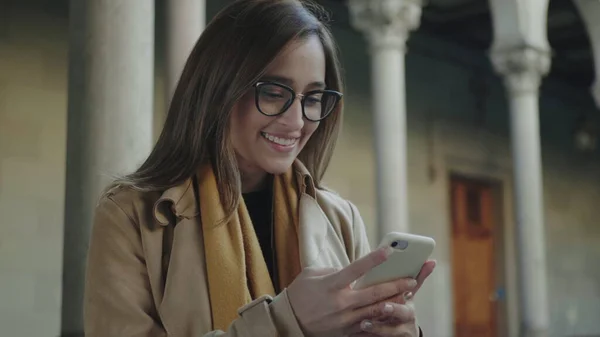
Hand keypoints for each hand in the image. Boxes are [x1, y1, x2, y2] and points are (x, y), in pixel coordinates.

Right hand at [286, 247, 418, 336]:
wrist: (289, 322)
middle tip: (411, 279)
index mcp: (331, 285)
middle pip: (374, 293)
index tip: (388, 250)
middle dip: (395, 285)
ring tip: (408, 295)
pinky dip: (383, 318)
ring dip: (394, 303)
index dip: (373, 259)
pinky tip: (394, 312)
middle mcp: (340, 303)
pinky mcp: (346, 332)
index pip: (356, 269)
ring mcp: (345, 320)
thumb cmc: (300, 293)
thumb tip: (352, 270)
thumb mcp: (311, 274)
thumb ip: (334, 271)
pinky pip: (370, 326)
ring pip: (376, 311)